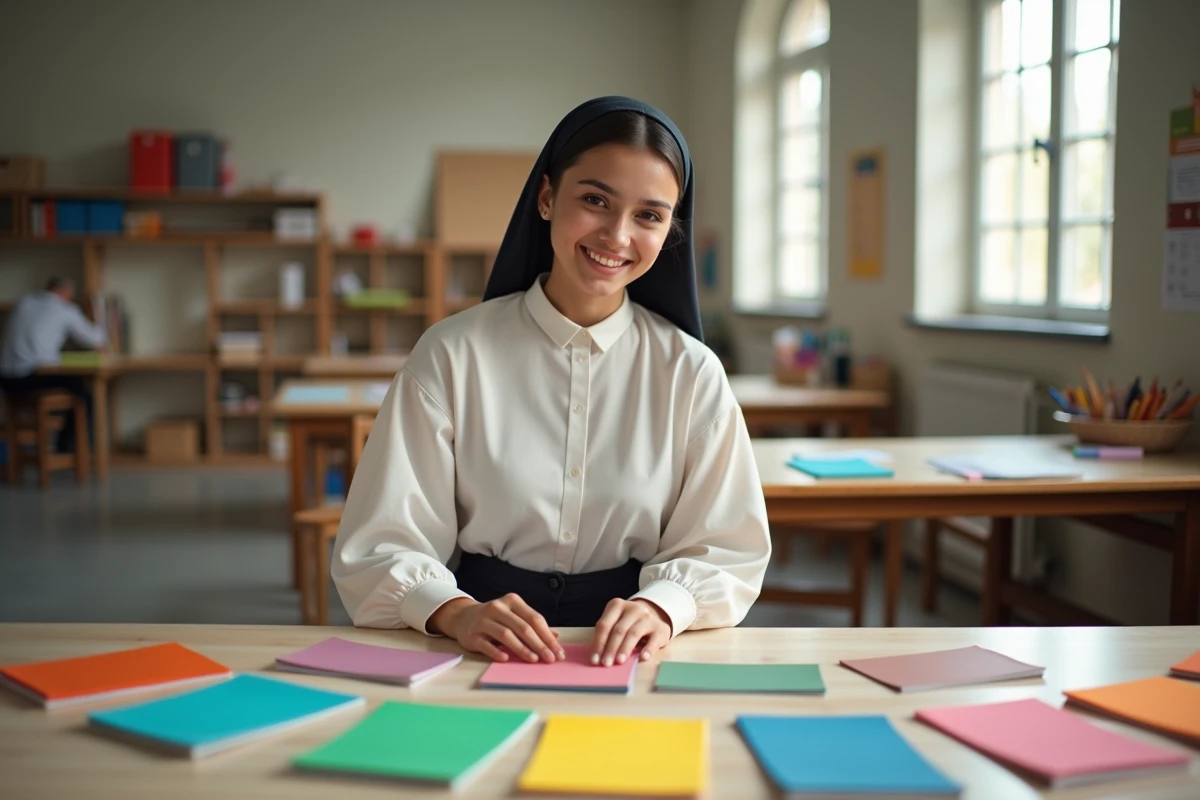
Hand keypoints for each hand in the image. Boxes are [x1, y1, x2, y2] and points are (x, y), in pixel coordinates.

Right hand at [430, 594, 563, 662]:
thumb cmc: (495, 618)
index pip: (535, 618)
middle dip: (539, 644)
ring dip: (522, 648)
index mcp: (512, 601)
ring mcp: (484, 621)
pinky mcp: (472, 635)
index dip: (548, 636)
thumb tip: (556, 637)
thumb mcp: (514, 616)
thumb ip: (533, 625)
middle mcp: (498, 608)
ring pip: (506, 635)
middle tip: (550, 659)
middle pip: (523, 627)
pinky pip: (487, 645)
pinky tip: (506, 659)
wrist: (463, 617)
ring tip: (534, 660)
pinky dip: (497, 652)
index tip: (559, 652)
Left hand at [591, 598, 671, 666]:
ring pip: (633, 633)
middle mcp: (633, 609)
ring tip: (619, 662)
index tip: (594, 660)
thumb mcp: (616, 621)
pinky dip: (648, 649)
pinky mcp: (660, 628)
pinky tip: (643, 657)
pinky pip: (653, 639)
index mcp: (617, 605)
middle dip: (611, 648)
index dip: (598, 643)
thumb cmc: (629, 622)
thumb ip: (607, 635)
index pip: (604, 625)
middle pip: (618, 630)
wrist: (653, 615)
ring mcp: (647, 617)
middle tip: (606, 663)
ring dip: (625, 649)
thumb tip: (598, 656)